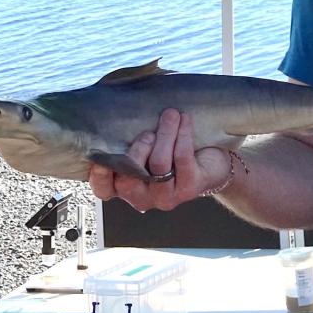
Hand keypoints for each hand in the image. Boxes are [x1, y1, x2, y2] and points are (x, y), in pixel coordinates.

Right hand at [88, 109, 230, 210]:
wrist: (213, 163)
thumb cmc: (173, 152)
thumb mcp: (147, 148)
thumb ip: (129, 141)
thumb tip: (115, 114)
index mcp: (126, 188)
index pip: (104, 190)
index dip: (100, 174)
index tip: (100, 153)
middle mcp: (143, 198)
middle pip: (129, 177)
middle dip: (138, 149)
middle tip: (148, 132)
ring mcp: (166, 197)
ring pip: (159, 164)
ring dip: (165, 135)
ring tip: (170, 115)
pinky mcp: (190, 189)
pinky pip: (182, 158)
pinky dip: (182, 134)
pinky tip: (185, 120)